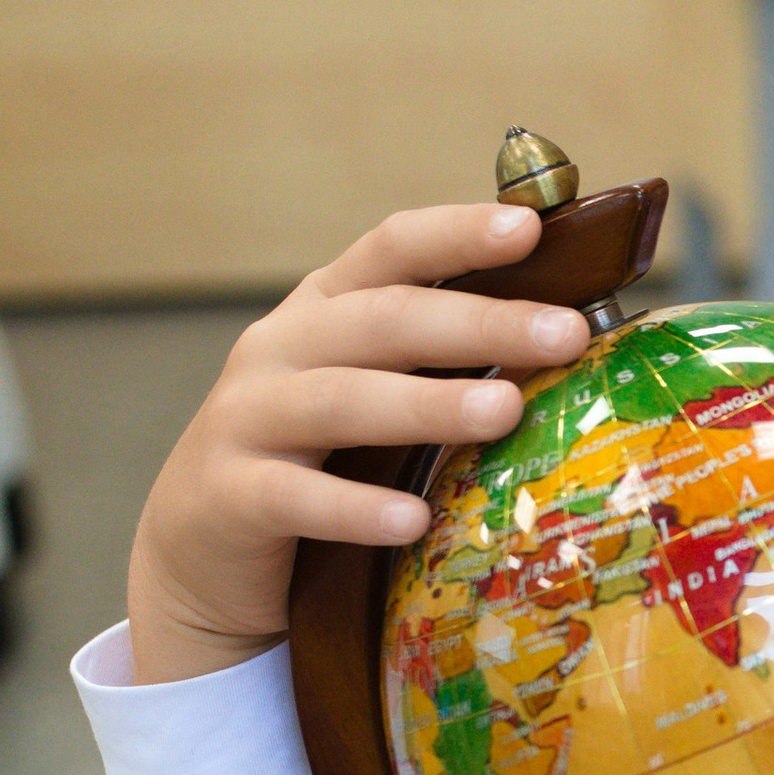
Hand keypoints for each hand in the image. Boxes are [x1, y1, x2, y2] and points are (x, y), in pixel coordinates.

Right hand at [127, 204, 588, 682]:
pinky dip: (354, 507)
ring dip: (427, 404)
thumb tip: (571, 337)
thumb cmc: (318, 458)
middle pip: (383, 319)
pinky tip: (412, 520)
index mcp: (327, 308)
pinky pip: (295, 496)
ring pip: (342, 400)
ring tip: (505, 410)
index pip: (393, 249)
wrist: (202, 547)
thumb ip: (442, 360)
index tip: (530, 227)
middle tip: (565, 333)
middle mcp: (282, 347)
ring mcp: (247, 418)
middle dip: (481, 322)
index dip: (458, 233)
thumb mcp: (372, 389)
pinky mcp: (229, 495)